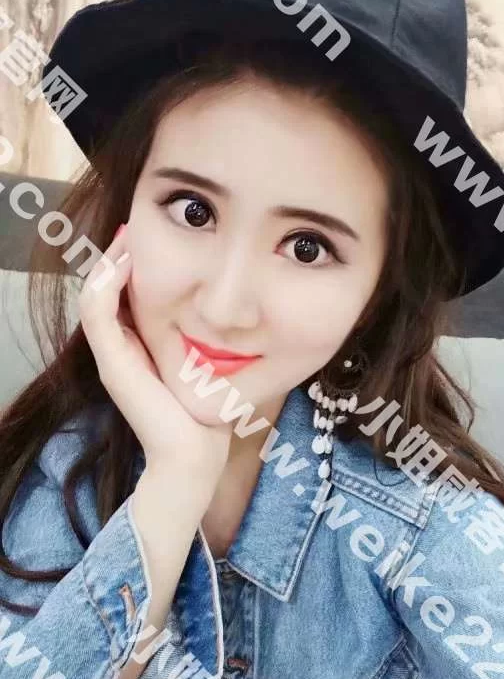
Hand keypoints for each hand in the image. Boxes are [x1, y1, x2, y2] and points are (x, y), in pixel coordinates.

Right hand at [78, 224, 232, 489]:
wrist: (196, 453)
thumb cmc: (208, 411)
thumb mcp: (207, 362)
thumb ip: (208, 337)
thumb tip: (233, 308)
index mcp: (138, 347)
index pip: (125, 295)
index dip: (132, 264)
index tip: (153, 236)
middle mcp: (119, 349)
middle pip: (106, 290)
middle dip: (119, 255)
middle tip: (136, 225)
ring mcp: (111, 356)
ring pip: (96, 294)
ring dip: (110, 261)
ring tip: (130, 233)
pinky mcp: (111, 362)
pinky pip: (97, 310)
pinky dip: (108, 282)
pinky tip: (128, 259)